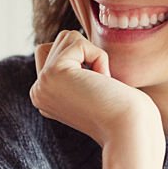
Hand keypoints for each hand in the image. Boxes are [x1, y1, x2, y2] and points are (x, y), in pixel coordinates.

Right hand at [31, 29, 162, 148]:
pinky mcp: (52, 74)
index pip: (56, 54)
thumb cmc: (124, 110)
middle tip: (99, 85)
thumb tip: (68, 38)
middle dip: (86, 53)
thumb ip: (75, 67)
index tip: (97, 90)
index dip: (84, 60)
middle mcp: (38, 92)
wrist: (129, 131)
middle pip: (59, 42)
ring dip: (93, 54)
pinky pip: (78, 42)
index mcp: (46, 97)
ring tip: (100, 83)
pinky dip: (99, 57)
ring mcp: (41, 84)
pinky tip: (103, 82)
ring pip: (67, 37)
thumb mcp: (92, 87)